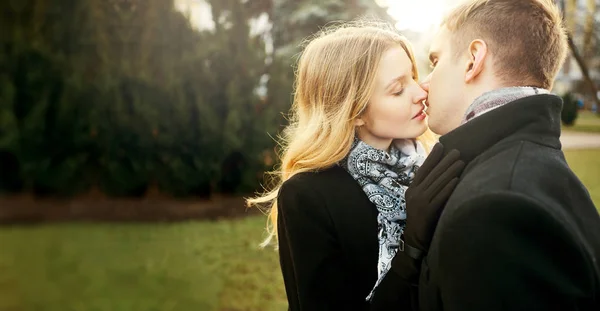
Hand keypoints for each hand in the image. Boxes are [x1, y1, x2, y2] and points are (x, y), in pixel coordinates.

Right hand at [371, 143, 464, 300]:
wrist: (415, 239)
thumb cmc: (421, 219)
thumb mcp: (420, 201)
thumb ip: (427, 188)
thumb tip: (440, 173)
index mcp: (412, 189)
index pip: (423, 169)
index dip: (432, 157)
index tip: (441, 146)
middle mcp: (414, 193)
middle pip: (432, 174)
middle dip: (445, 162)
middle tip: (457, 152)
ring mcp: (420, 202)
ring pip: (437, 183)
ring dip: (450, 171)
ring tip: (461, 162)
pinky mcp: (427, 212)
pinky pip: (440, 197)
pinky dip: (448, 187)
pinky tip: (457, 180)